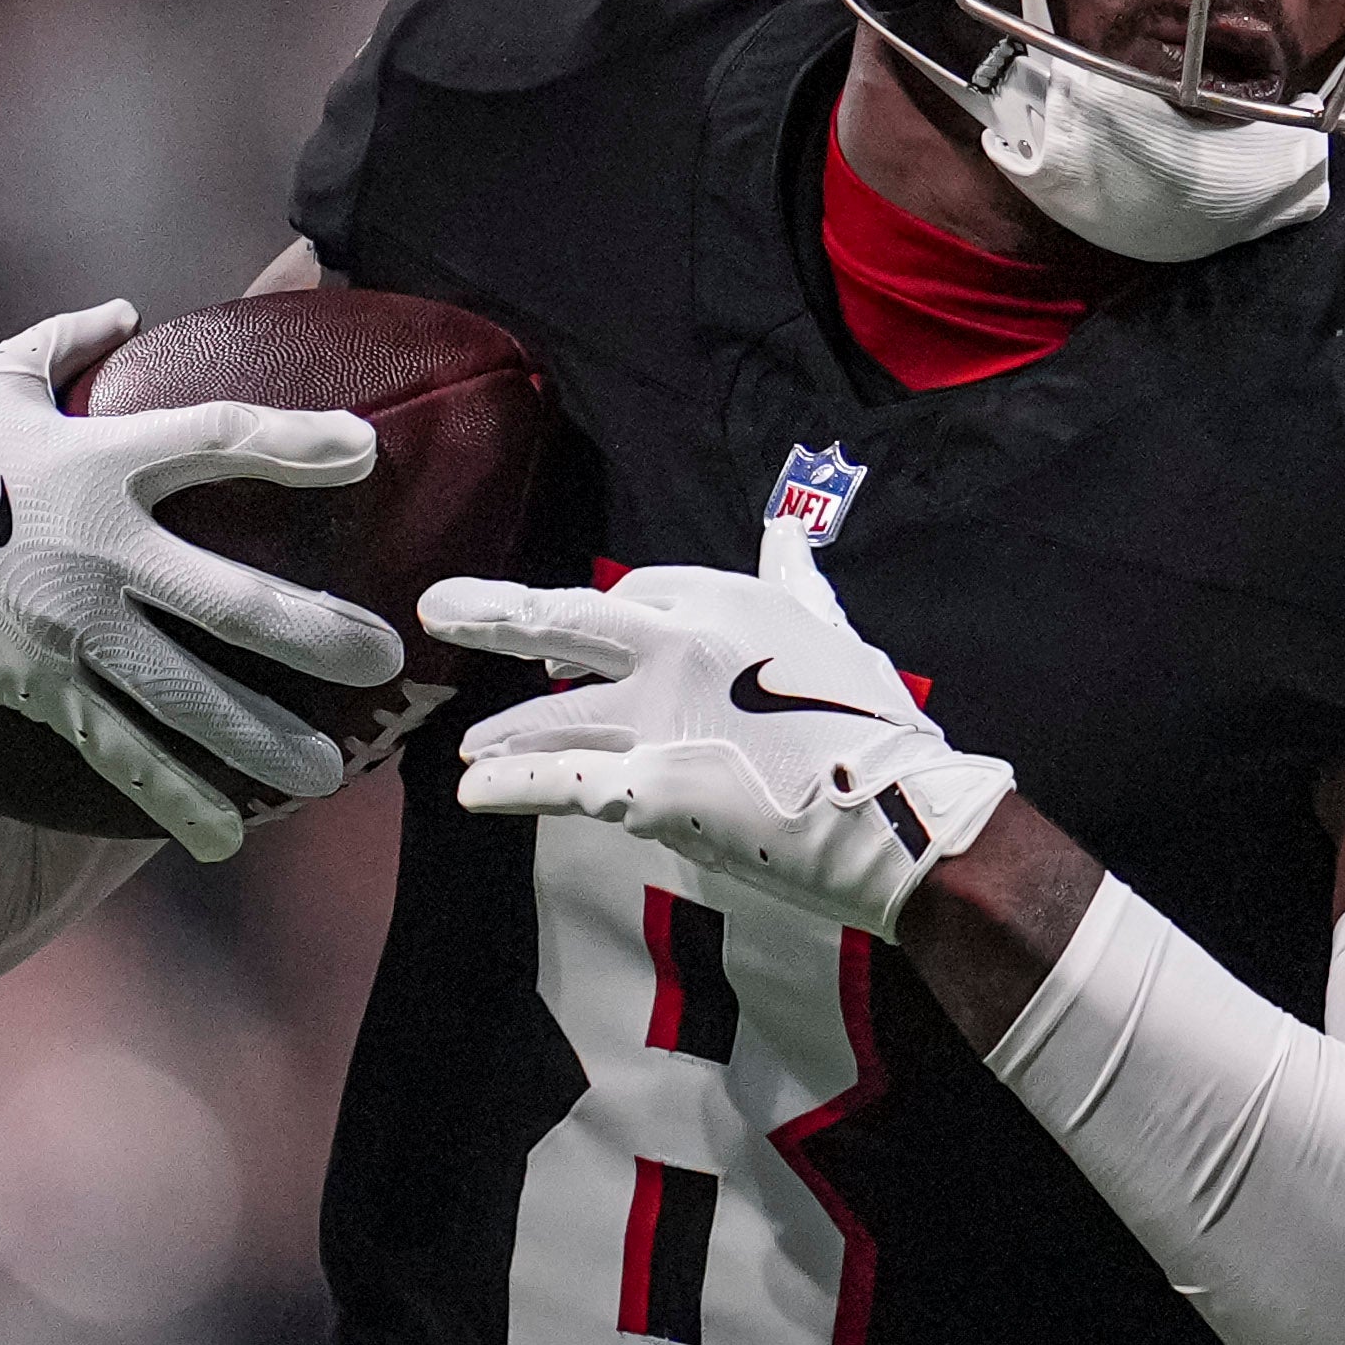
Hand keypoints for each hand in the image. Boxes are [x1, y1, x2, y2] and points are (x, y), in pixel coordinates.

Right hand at [0, 302, 403, 860]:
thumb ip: (63, 345)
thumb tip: (124, 309)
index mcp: (93, 458)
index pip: (215, 438)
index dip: (295, 443)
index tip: (369, 451)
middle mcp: (93, 548)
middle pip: (228, 595)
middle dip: (312, 630)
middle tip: (387, 656)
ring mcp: (64, 626)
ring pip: (183, 694)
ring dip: (260, 737)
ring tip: (329, 770)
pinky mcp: (31, 686)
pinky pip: (116, 750)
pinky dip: (174, 796)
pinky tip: (229, 835)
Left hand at [425, 520, 1018, 938]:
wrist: (904, 815)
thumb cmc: (877, 725)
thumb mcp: (834, 630)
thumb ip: (795, 582)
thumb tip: (786, 530)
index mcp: (724, 600)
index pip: (638, 593)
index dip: (604, 619)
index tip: (573, 639)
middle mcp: (677, 645)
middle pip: (565, 620)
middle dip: (495, 613)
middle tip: (440, 608)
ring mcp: (656, 717)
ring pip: (555, 713)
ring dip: (508, 728)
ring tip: (472, 746)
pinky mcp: (648, 787)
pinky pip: (561, 783)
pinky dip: (510, 785)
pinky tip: (473, 789)